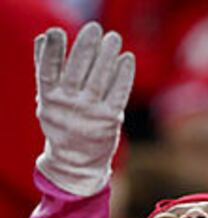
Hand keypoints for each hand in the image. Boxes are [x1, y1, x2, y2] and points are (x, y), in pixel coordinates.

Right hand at [34, 22, 134, 195]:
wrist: (77, 164)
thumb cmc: (62, 125)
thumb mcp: (48, 102)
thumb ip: (46, 71)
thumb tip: (45, 37)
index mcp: (51, 100)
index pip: (48, 71)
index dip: (52, 52)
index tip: (56, 32)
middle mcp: (70, 107)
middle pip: (77, 71)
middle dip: (86, 47)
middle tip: (94, 28)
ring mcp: (91, 114)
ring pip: (99, 79)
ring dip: (107, 56)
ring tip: (113, 38)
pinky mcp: (110, 121)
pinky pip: (118, 93)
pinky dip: (123, 75)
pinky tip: (127, 59)